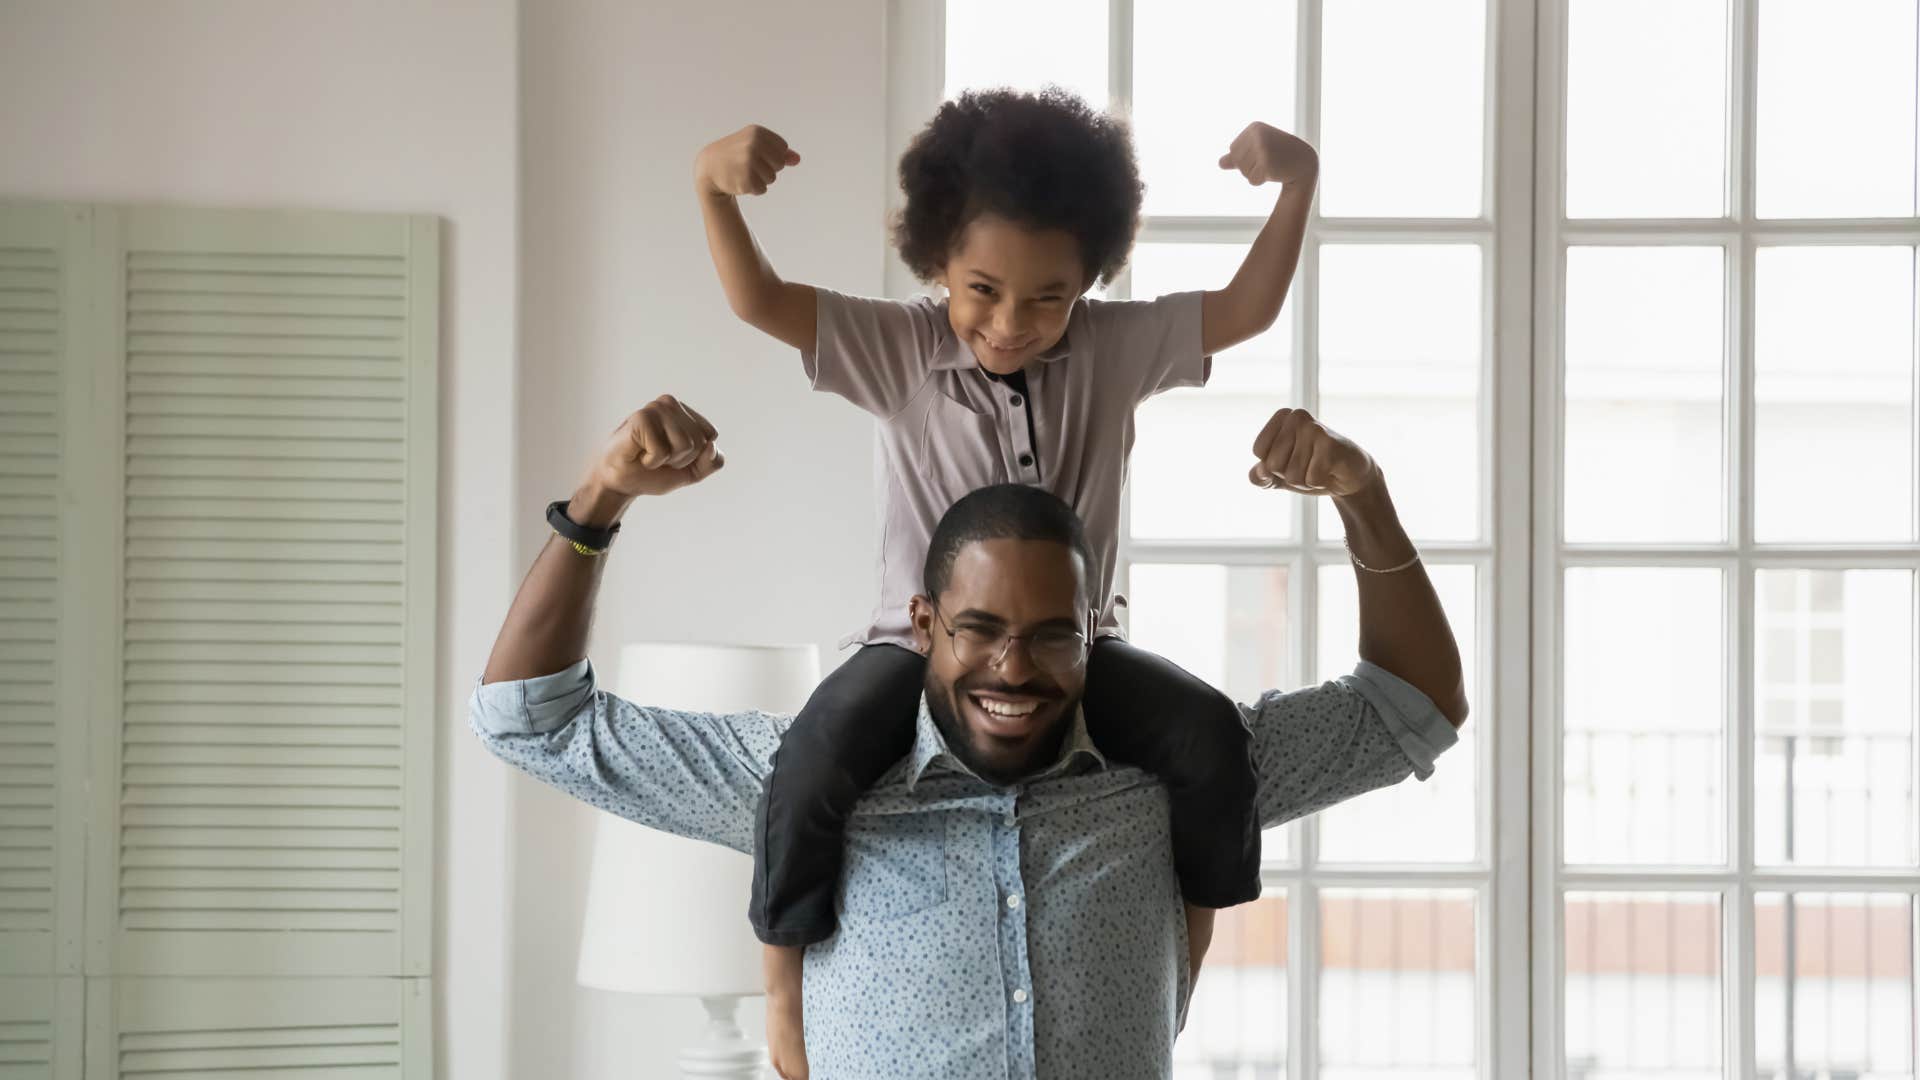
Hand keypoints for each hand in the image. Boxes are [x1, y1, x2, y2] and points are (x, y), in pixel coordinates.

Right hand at [579, 395, 724, 504]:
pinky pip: (663, 450)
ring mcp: (655, 408)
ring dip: (666, 460)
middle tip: (658, 456)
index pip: (711, 435)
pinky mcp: (641, 418)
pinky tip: (639, 454)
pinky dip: (652, 461)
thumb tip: (712, 445)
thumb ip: (711, 462)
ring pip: (685, 445)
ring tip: (648, 454)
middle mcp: (671, 403)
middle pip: (699, 441)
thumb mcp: (693, 471)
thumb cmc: (654, 472)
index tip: (672, 455)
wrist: (621, 482)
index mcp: (685, 411)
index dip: (695, 455)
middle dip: (681, 459)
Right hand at [695, 124, 801, 196]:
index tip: (755, 154)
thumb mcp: (755, 146)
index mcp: (757, 133)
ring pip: (772, 178)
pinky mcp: (746, 179)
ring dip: (760, 180)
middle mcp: (754, 145)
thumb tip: (797, 159)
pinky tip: (740, 181)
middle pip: (779, 164)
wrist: (709, 167)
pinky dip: (753, 189)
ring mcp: (749, 162)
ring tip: (743, 173)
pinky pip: (762, 189)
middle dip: (768, 169)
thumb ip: (779, 152)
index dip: (772, 155)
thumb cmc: (735, 155)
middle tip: (748, 165)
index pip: (782, 149)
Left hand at [1218, 122, 1318, 186]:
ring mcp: (1262, 149)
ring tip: (1273, 166)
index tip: (1264, 152)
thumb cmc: (1280, 155)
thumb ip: (1238, 156)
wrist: (1304, 163)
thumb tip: (1220, 163)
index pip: (1233, 149)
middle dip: (1249, 167)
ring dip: (1255, 174)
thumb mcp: (1258, 151)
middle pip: (1237, 161)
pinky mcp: (1267, 164)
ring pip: (1243, 172)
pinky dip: (1260, 181)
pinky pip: (1252, 180)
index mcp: (1254, 128)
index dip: (1246, 157)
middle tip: (1269, 161)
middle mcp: (1258, 135)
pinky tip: (1274, 173)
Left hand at [1249, 407, 1377, 497]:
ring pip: (1292, 475)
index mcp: (1282, 417)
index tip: (1292, 459)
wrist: (1349, 476)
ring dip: (1305, 481)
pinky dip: (1319, 483)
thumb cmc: (1311, 470)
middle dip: (1289, 475)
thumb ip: (1259, 476)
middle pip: (1272, 464)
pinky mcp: (1330, 444)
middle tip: (1309, 465)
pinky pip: (1311, 479)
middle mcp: (1296, 416)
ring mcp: (1314, 428)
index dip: (1273, 466)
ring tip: (1319, 468)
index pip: (1259, 451)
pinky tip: (1330, 471)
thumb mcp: (1279, 476)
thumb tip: (1259, 471)